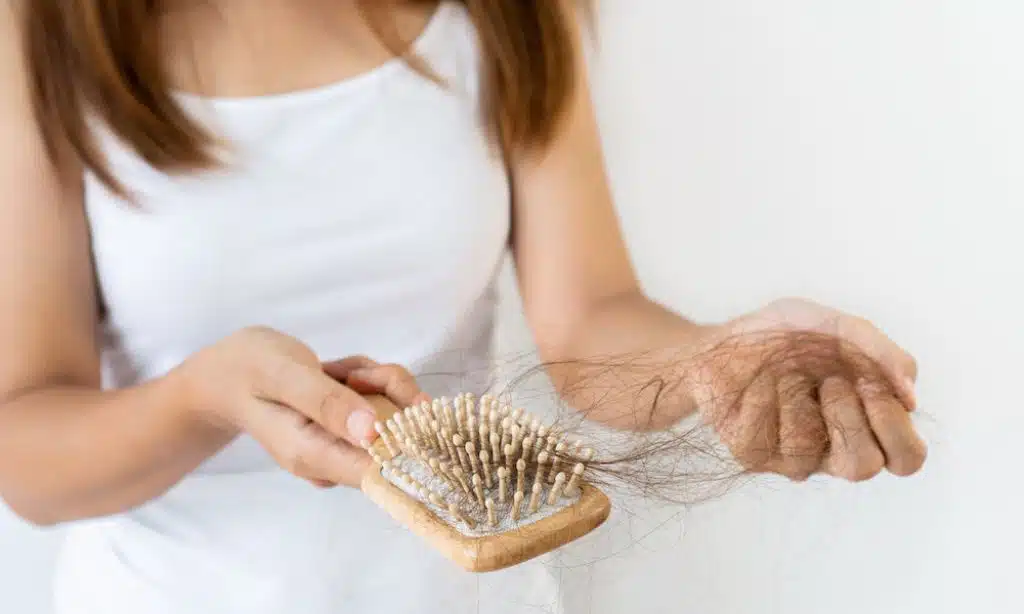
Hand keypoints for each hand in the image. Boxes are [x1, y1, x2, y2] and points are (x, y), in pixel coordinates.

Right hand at [167, 327, 427, 487]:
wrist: (225, 373)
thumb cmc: (246, 370)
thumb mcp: (283, 375)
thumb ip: (327, 403)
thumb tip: (374, 432)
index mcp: (313, 456)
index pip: (382, 472)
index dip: (410, 441)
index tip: (408, 406)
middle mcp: (333, 460)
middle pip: (398, 436)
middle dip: (388, 392)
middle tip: (350, 373)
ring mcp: (344, 446)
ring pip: (396, 412)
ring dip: (376, 380)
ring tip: (334, 370)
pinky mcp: (352, 431)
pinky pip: (384, 401)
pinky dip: (369, 378)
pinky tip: (336, 372)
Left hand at [692, 298, 926, 481]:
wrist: (724, 336)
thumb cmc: (788, 335)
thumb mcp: (839, 326)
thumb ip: (883, 353)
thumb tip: (911, 396)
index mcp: (868, 423)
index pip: (907, 458)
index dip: (894, 427)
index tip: (869, 384)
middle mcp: (835, 448)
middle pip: (862, 468)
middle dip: (846, 419)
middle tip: (830, 383)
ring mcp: (792, 457)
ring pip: (807, 454)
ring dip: (795, 397)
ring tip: (784, 373)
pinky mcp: (753, 455)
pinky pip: (762, 438)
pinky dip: (760, 397)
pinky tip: (756, 385)